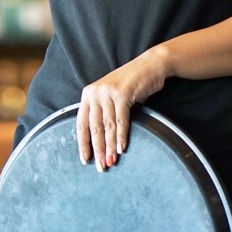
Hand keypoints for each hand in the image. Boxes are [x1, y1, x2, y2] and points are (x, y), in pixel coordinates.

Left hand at [76, 49, 167, 171]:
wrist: (150, 65)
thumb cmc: (131, 84)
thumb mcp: (111, 96)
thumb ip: (104, 113)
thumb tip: (102, 141)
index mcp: (88, 94)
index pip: (81, 123)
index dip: (83, 143)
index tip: (85, 159)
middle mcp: (95, 93)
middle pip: (94, 127)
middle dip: (97, 149)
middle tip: (101, 166)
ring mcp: (108, 92)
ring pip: (107, 126)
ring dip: (109, 146)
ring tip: (111, 161)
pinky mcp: (122, 94)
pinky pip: (121, 120)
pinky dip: (121, 136)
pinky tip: (121, 148)